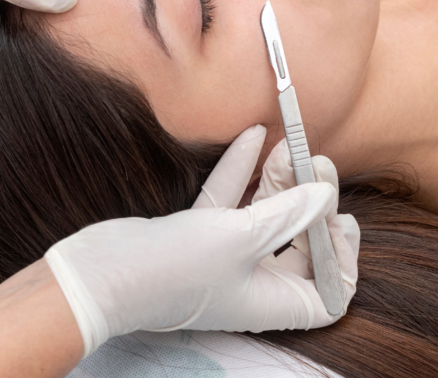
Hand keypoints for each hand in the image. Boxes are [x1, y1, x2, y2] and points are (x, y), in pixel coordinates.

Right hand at [44, 126, 358, 358]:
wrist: (97, 276)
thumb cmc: (173, 270)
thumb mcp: (244, 237)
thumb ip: (289, 212)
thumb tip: (326, 194)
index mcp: (272, 301)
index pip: (328, 293)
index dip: (341, 260)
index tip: (336, 220)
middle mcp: (253, 284)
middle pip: (301, 248)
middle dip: (311, 205)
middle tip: (317, 164)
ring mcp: (224, 260)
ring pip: (266, 218)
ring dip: (278, 182)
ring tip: (287, 144)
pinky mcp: (197, 236)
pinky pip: (230, 202)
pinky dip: (242, 172)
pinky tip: (252, 136)